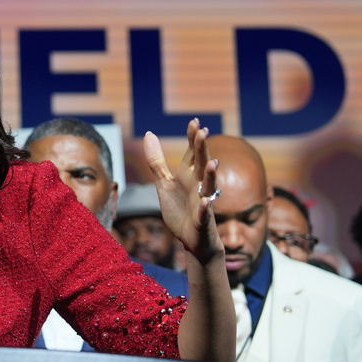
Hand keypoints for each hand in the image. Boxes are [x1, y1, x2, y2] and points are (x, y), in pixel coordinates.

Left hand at [144, 118, 222, 265]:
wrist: (190, 239)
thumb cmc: (179, 210)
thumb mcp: (163, 184)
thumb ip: (156, 161)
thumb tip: (149, 134)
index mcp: (188, 176)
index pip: (192, 153)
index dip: (193, 138)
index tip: (194, 121)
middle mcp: (198, 185)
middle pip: (201, 164)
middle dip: (202, 149)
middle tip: (203, 132)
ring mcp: (203, 202)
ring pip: (209, 186)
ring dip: (210, 175)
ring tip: (212, 162)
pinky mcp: (202, 220)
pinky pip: (204, 213)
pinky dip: (205, 207)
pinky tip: (205, 202)